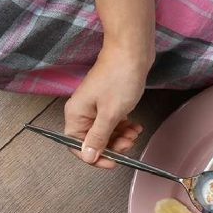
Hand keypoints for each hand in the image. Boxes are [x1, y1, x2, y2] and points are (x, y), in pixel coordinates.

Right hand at [63, 45, 149, 167]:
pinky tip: (136, 126)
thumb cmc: (119, 78)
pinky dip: (124, 126)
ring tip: (135, 133)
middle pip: (92, 140)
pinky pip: (113, 121)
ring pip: (105, 132)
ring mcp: (95, 106)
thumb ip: (98, 137)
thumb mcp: (110, 114)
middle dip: (112, 146)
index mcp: (76, 115)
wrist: (132, 51)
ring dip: (120, 137)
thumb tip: (88, 156)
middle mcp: (82, 111)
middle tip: (129, 143)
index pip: (77, 146)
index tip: (114, 162)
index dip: (95, 157)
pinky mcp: (108, 101)